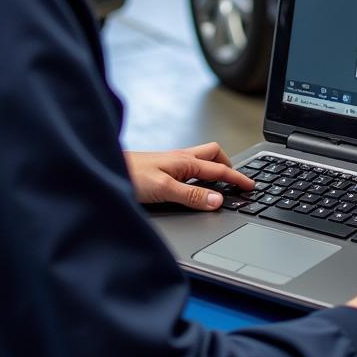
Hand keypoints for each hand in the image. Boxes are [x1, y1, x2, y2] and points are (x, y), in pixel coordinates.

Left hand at [124, 142, 253, 210]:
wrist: (104, 168)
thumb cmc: (129, 176)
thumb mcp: (164, 190)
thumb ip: (192, 196)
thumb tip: (218, 201)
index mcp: (186, 162)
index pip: (220, 170)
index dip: (238, 179)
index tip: (251, 187)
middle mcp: (180, 158)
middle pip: (214, 155)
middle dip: (228, 165)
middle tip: (236, 182)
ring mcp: (171, 162)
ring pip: (201, 160)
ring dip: (213, 168)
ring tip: (219, 184)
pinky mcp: (162, 168)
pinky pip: (189, 167)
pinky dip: (199, 174)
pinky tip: (193, 185)